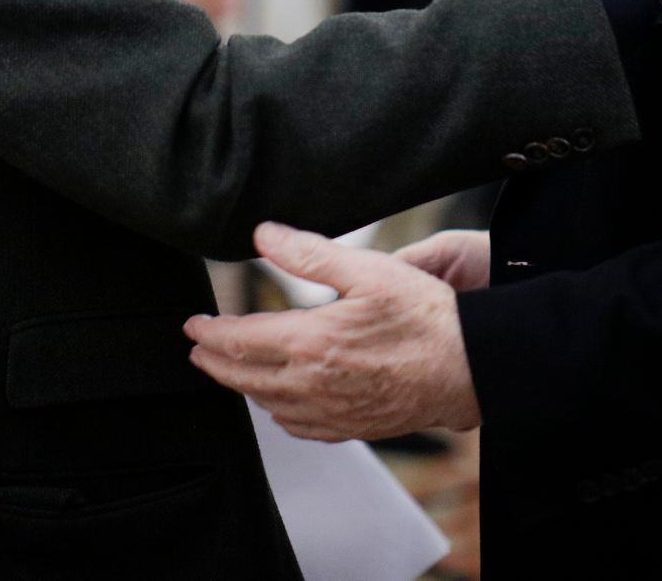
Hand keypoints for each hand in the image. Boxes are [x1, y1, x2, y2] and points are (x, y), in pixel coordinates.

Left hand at [184, 222, 480, 441]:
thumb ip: (309, 253)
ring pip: (267, 404)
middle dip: (214, 362)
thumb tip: (263, 234)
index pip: (241, 340)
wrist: (469, 367)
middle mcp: (312, 384)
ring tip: (233, 369)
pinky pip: (298, 426)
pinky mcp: (350, 427)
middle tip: (198, 349)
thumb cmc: (426, 317)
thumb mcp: (368, 270)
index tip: (193, 325)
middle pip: (244, 377)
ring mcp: (331, 411)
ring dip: (243, 385)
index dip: (210, 333)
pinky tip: (278, 401)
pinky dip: (276, 411)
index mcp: (311, 342)